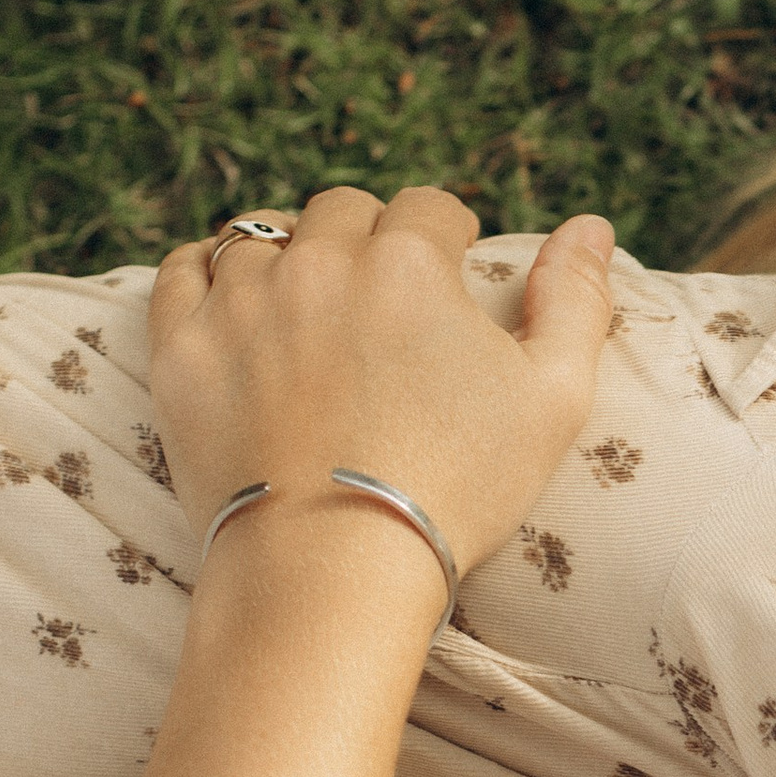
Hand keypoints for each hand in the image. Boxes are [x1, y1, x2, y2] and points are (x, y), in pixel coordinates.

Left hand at [149, 186, 616, 581]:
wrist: (334, 569)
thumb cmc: (459, 488)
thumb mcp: (554, 399)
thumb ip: (578, 301)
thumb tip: (593, 227)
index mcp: (409, 260)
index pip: (429, 207)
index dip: (446, 237)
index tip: (450, 270)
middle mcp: (318, 261)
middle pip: (341, 211)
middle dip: (368, 239)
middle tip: (381, 297)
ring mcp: (240, 302)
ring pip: (259, 235)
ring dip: (289, 254)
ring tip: (306, 300)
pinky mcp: (183, 350)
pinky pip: (182, 272)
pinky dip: (205, 271)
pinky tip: (229, 297)